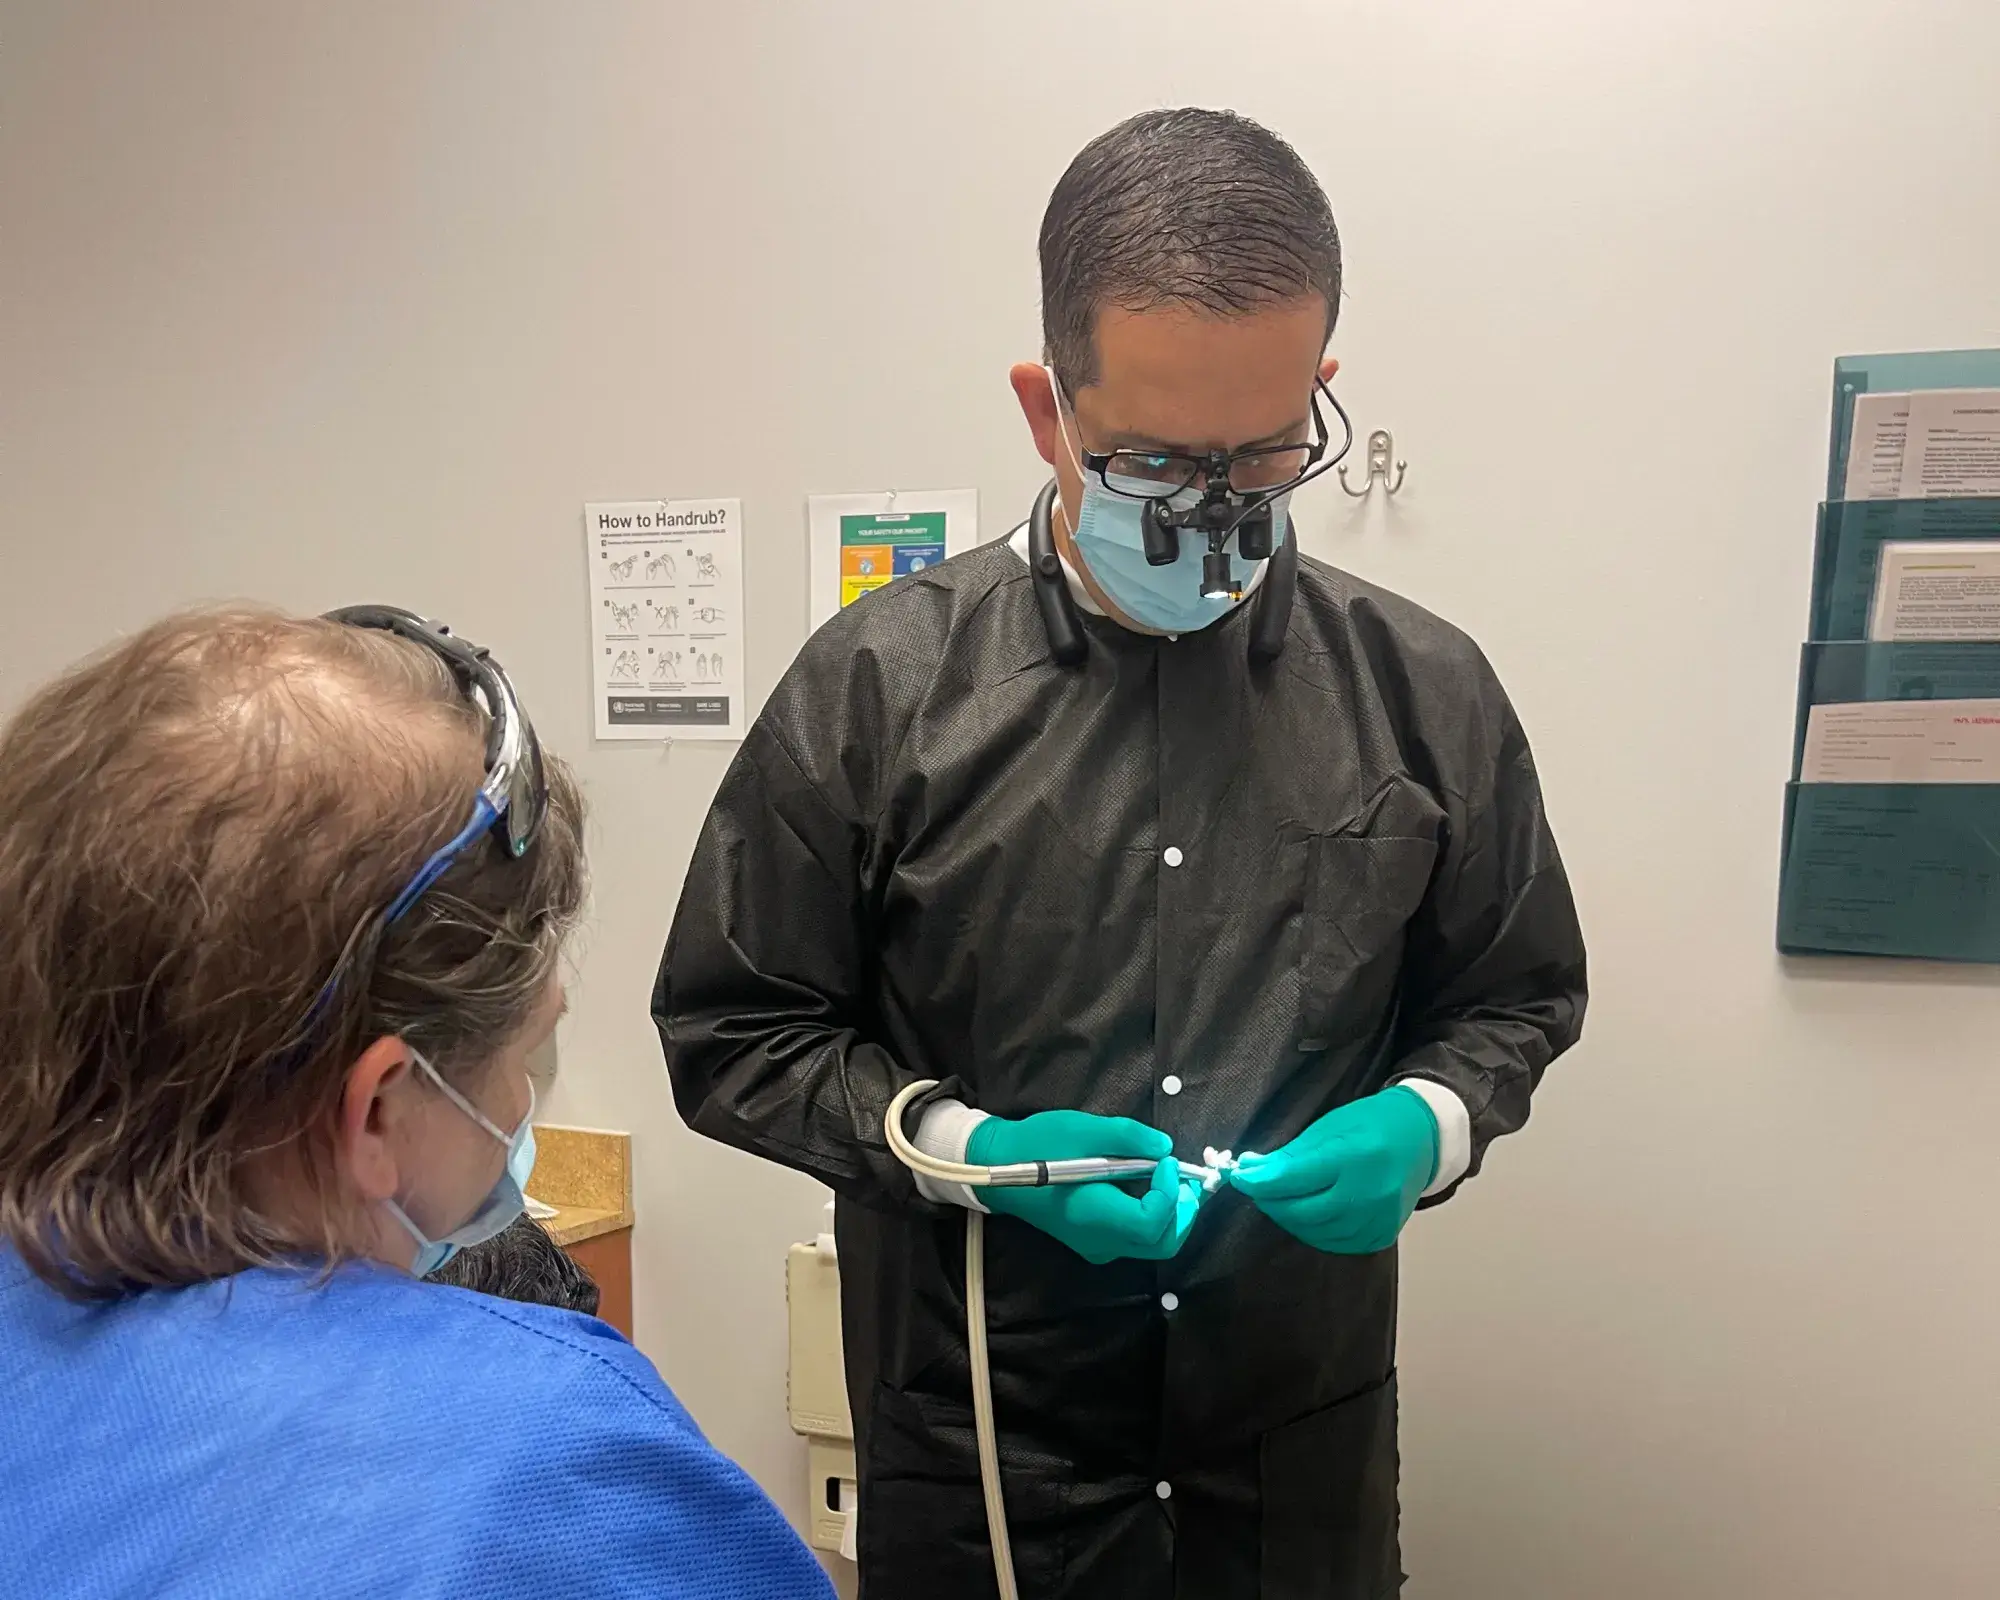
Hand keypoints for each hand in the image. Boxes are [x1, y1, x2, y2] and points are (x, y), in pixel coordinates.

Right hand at [967, 1110, 1202, 1264]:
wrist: (999, 1167)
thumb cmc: (1037, 1145)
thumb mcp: (1082, 1129)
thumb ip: (1128, 1137)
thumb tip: (1166, 1148)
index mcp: (1094, 1215)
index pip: (1152, 1223)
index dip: (1170, 1193)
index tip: (1166, 1161)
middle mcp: (1099, 1240)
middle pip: (1162, 1242)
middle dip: (1184, 1211)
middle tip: (1185, 1177)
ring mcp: (1097, 1245)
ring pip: (1153, 1244)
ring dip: (1172, 1214)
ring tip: (1171, 1178)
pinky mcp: (1094, 1241)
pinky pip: (1136, 1239)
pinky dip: (1155, 1217)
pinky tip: (1149, 1187)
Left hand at [1229, 1086, 1437, 1254]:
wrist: (1422, 1138)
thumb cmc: (1370, 1124)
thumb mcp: (1328, 1128)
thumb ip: (1290, 1155)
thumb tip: (1251, 1171)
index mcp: (1352, 1157)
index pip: (1292, 1179)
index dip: (1258, 1182)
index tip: (1239, 1177)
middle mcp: (1368, 1193)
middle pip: (1301, 1211)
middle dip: (1271, 1201)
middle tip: (1259, 1188)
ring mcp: (1377, 1219)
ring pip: (1315, 1231)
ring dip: (1290, 1217)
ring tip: (1283, 1199)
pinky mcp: (1382, 1235)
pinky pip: (1336, 1242)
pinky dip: (1315, 1231)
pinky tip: (1310, 1214)